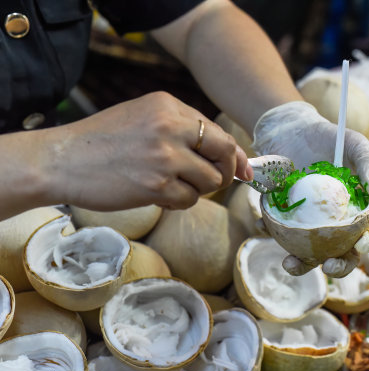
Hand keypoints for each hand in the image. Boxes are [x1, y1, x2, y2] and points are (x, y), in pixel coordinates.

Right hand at [43, 92, 251, 210]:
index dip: (235, 155)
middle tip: (213, 181)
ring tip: (171, 185)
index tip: (244, 171)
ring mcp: (164, 156)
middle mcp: (170, 126)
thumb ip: (183, 130)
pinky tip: (159, 195)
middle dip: (226, 172)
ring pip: (211, 181)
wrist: (60, 160)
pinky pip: (189, 200)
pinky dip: (179, 202)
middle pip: (225, 153)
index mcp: (168, 105)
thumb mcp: (143, 117)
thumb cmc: (102, 141)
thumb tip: (231, 155)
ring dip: (197, 189)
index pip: (218, 132)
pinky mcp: (156, 184)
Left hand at [252, 101, 368, 276]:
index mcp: (361, 209)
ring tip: (290, 264)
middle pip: (345, 253)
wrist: (293, 132)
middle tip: (327, 266)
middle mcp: (339, 223)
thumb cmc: (330, 139)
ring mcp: (312, 226)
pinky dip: (275, 238)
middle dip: (339, 267)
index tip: (363, 243)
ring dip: (303, 264)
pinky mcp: (288, 221)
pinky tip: (267, 231)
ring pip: (312, 254)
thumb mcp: (354, 144)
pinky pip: (283, 236)